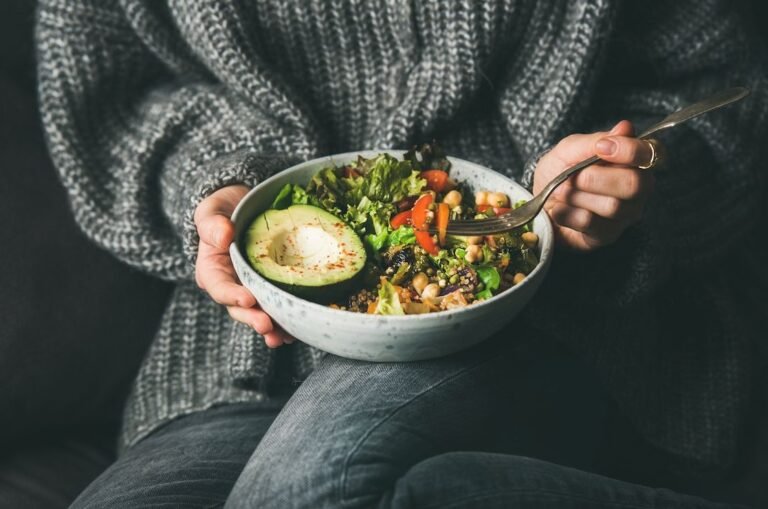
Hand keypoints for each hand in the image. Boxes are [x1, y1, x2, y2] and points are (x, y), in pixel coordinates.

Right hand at [194, 185, 292, 347]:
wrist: (245, 208)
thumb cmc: (225, 210)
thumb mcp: (212, 211)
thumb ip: (212, 224)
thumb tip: (223, 236)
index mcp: (213, 270)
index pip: (219, 287)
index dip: (232, 295)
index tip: (247, 299)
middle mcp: (232, 285)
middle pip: (240, 308)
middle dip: (254, 319)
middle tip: (267, 326)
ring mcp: (252, 290)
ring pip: (260, 313)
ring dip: (272, 327)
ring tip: (283, 337)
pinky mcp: (271, 289)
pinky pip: (278, 307)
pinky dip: (287, 319)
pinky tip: (298, 327)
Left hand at [533, 120, 655, 250]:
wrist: (538, 201)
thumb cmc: (559, 171)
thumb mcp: (569, 149)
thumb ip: (595, 140)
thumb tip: (626, 128)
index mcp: (634, 161)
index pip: (651, 154)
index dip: (628, 150)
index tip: (600, 148)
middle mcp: (638, 189)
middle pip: (634, 184)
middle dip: (595, 178)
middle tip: (570, 176)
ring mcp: (625, 215)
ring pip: (611, 206)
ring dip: (576, 196)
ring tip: (561, 191)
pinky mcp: (606, 236)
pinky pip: (591, 224)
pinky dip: (567, 213)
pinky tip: (559, 209)